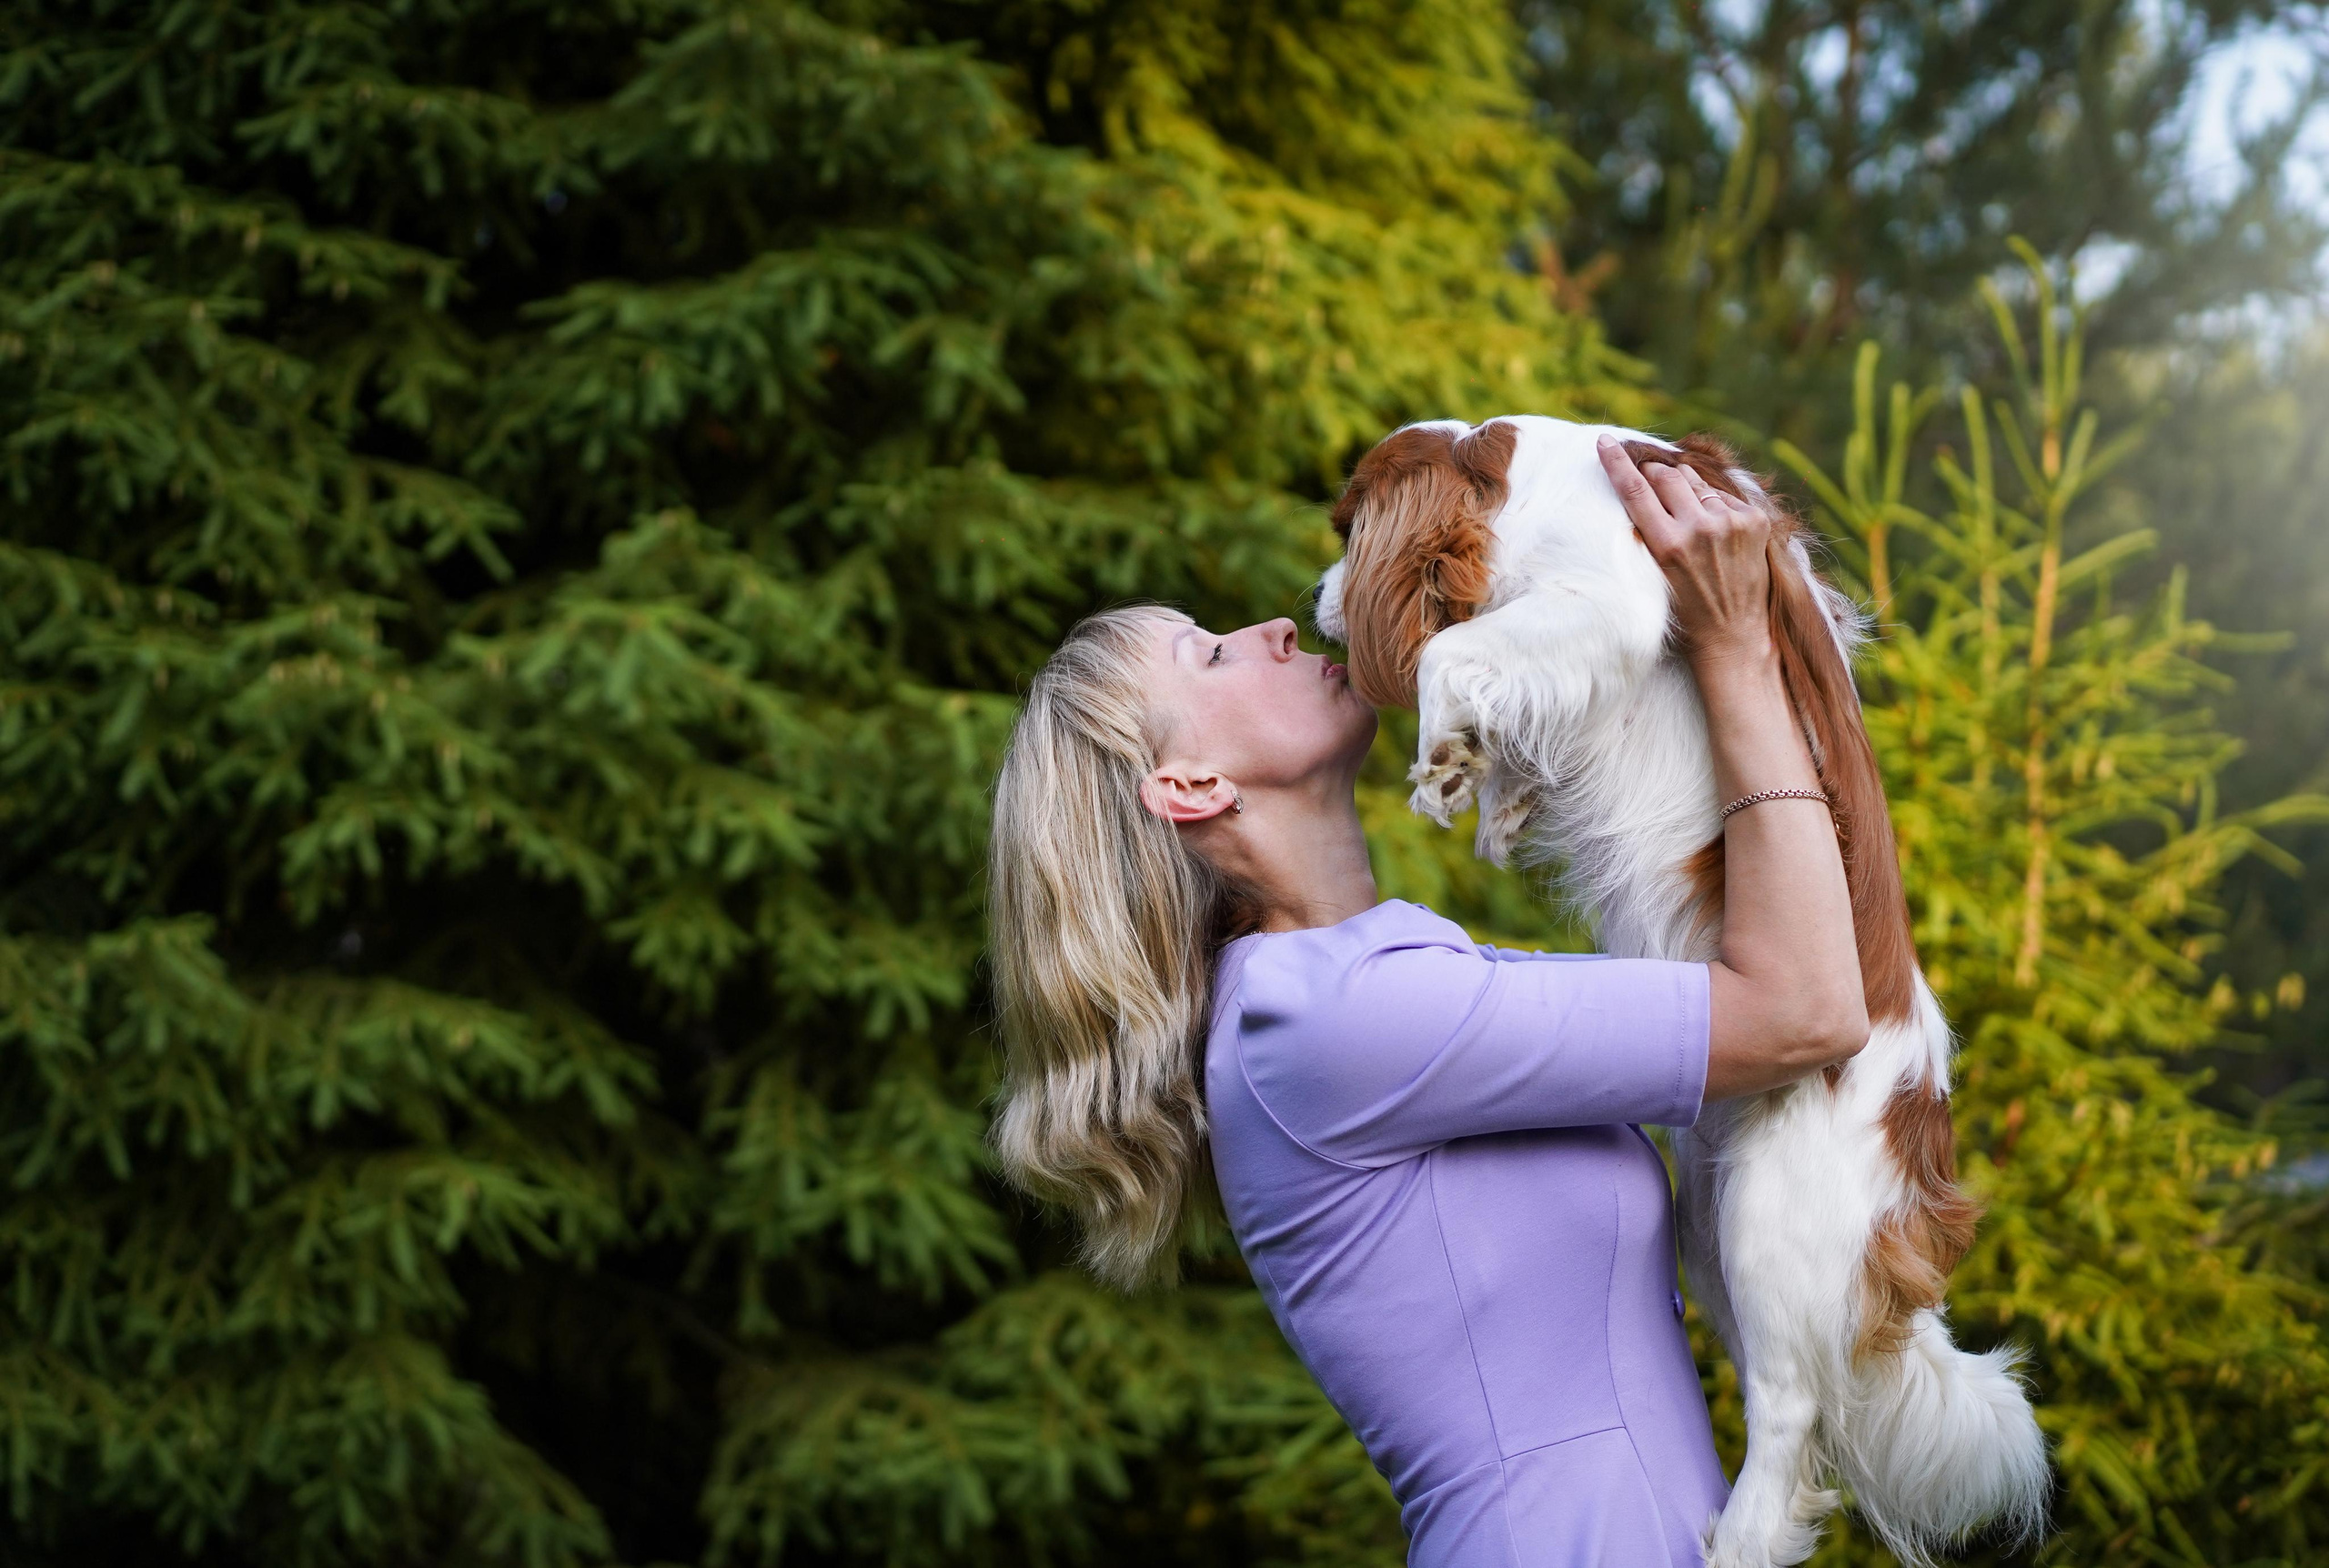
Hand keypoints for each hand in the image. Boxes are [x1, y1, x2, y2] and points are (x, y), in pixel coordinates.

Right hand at [1596, 435, 1773, 669]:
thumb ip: (1653, 528)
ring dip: (1686, 490)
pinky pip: (1722, 495)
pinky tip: (1716, 533)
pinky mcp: (1754, 520)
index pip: (1635, 491)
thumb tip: (1650, 480)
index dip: (1617, 463)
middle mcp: (1699, 530)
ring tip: (1689, 521)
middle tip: (1650, 484)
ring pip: (1694, 480)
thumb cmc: (1686, 606)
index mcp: (1668, 546)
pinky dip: (1714, 505)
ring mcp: (1730, 522)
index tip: (1605, 440)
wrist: (1733, 633)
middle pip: (1665, 476)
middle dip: (1654, 474)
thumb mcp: (1657, 572)